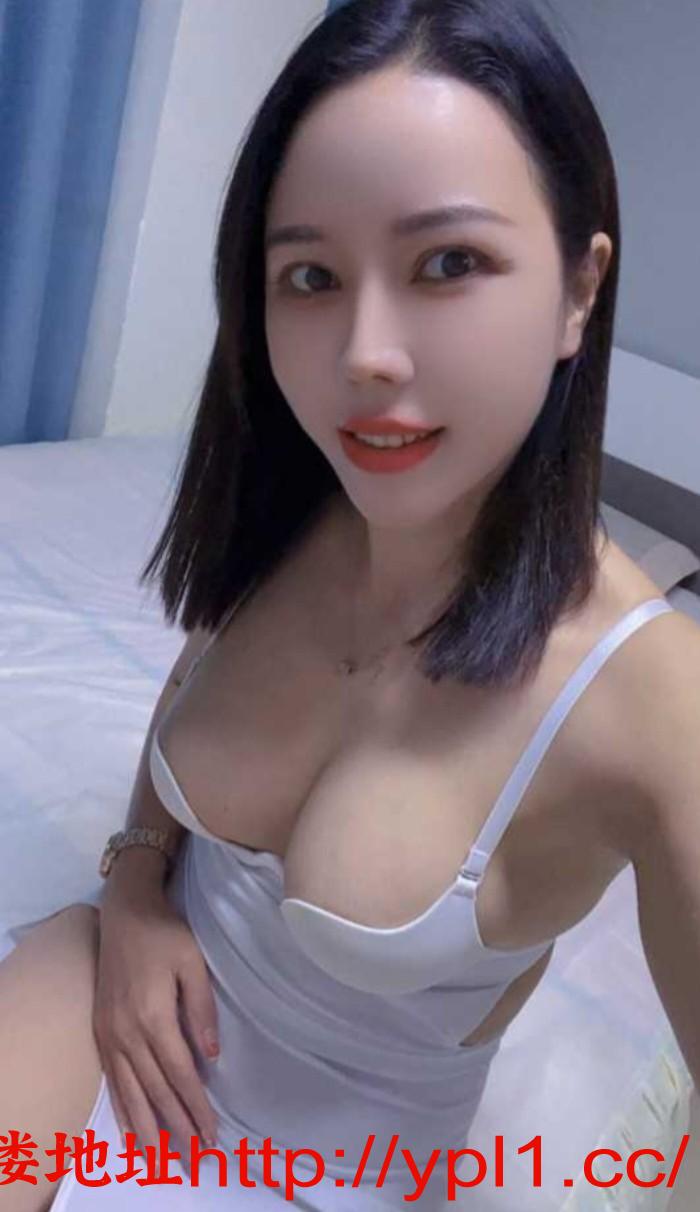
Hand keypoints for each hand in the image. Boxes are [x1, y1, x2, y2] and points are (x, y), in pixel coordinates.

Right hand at [92, 888, 219, 1172]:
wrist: (125, 913)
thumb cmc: (165, 934)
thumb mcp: (193, 962)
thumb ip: (202, 1009)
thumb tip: (211, 1056)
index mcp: (153, 1015)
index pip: (179, 1073)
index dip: (196, 1105)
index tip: (211, 1132)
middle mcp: (127, 1032)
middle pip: (154, 1090)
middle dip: (176, 1126)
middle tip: (194, 1158)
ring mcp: (110, 1033)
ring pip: (129, 1092)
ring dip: (147, 1127)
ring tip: (162, 1158)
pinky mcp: (101, 1031)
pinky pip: (112, 1079)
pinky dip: (122, 1106)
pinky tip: (131, 1126)